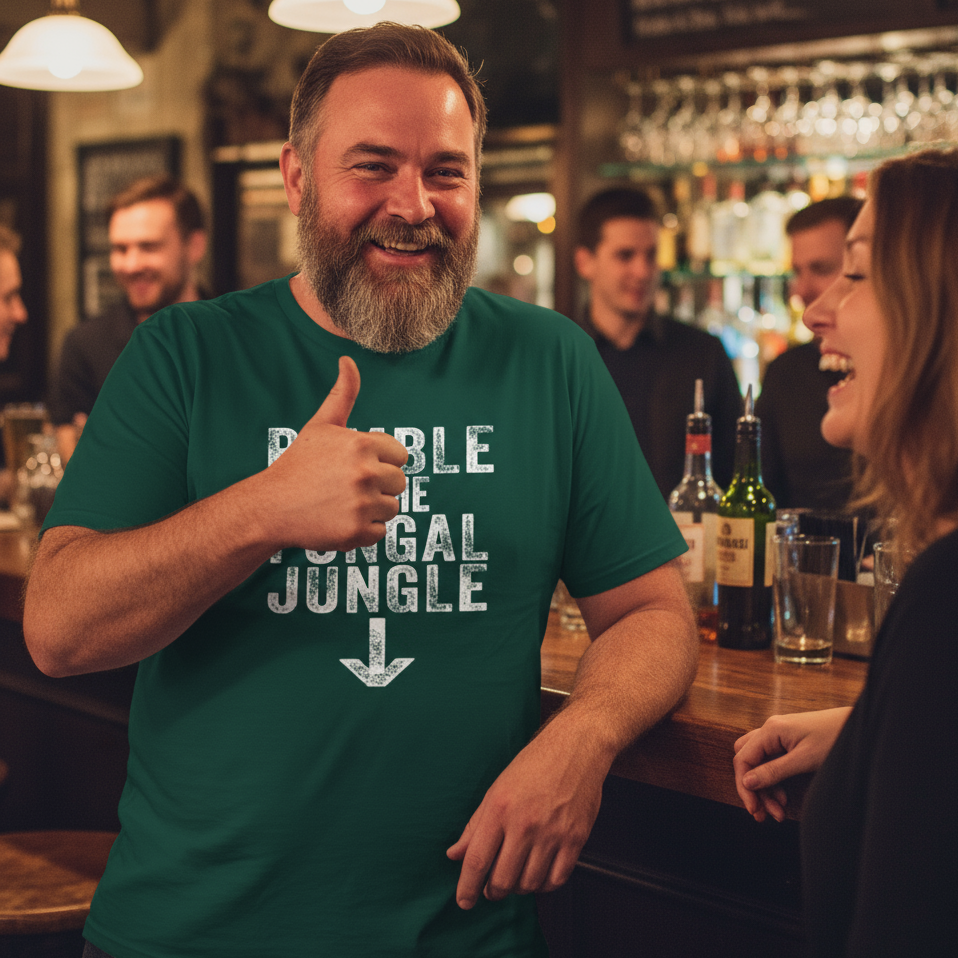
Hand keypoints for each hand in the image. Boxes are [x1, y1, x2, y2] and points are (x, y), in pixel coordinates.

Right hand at [262, 356, 407, 551]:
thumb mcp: (320, 425)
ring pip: (392, 508)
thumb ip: (342, 394)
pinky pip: (380, 533)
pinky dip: (362, 532)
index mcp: (362, 444)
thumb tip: (348, 359)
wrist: (270, 507)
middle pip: (399, 483)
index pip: (400, 456)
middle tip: (346, 488)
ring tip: (341, 504)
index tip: (355, 467)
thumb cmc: (298, 465)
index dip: (380, 461)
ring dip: (371, 510)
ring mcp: (363, 504)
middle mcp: (366, 473)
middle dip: (378, 486)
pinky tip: (338, 521)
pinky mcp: (358, 532)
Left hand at [446, 715, 609, 909]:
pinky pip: (557, 879)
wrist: (575, 748)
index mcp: (500, 809)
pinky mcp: (575, 839)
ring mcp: (552, 833)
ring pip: (529, 884)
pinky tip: (539, 875)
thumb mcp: (496, 789)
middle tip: (492, 887)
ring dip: (518, 888)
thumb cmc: (534, 764)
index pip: (477, 860)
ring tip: (516, 876)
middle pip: (502, 879)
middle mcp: (524, 824)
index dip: (467, 887)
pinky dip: (544, 885)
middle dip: (493, 891)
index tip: (464, 902)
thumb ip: (475, 825)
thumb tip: (454, 854)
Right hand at [733, 707, 851, 821]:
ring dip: (764, 788)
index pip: (743, 758)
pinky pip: (772, 762)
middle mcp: (771, 730)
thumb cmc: (834, 738)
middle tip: (762, 813)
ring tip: (778, 811)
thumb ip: (774, 771)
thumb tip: (747, 782)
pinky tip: (784, 798)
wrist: (859, 728)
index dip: (744, 786)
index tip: (754, 809)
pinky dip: (774, 781)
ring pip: (759, 762)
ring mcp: (779, 735)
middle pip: (747, 760)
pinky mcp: (789, 742)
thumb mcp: (804, 760)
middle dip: (752, 788)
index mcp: (771, 730)